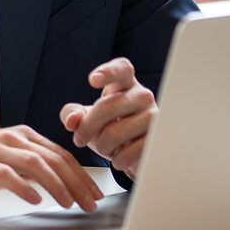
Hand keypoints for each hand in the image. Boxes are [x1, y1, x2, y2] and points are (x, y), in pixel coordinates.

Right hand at [0, 125, 102, 210]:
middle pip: (52, 158)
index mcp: (25, 135)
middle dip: (75, 182)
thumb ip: (35, 165)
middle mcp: (13, 137)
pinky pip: (5, 173)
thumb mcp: (12, 156)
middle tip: (88, 203)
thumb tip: (67, 184)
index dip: (81, 174)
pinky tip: (34, 199)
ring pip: (34, 163)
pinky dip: (22, 186)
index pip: (60, 154)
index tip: (94, 193)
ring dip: (55, 185)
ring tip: (68, 203)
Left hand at [59, 58, 157, 178]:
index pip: (121, 69)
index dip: (108, 72)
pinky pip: (129, 153)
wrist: (134, 152)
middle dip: (86, 128)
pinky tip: (118, 158)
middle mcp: (142, 95)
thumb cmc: (109, 127)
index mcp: (124, 83)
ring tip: (105, 148)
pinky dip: (117, 160)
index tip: (92, 80)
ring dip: (102, 147)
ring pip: (115, 132)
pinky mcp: (158, 140)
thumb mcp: (86, 117)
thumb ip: (72, 113)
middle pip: (107, 107)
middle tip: (79, 140)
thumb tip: (72, 121)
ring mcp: (153, 116)